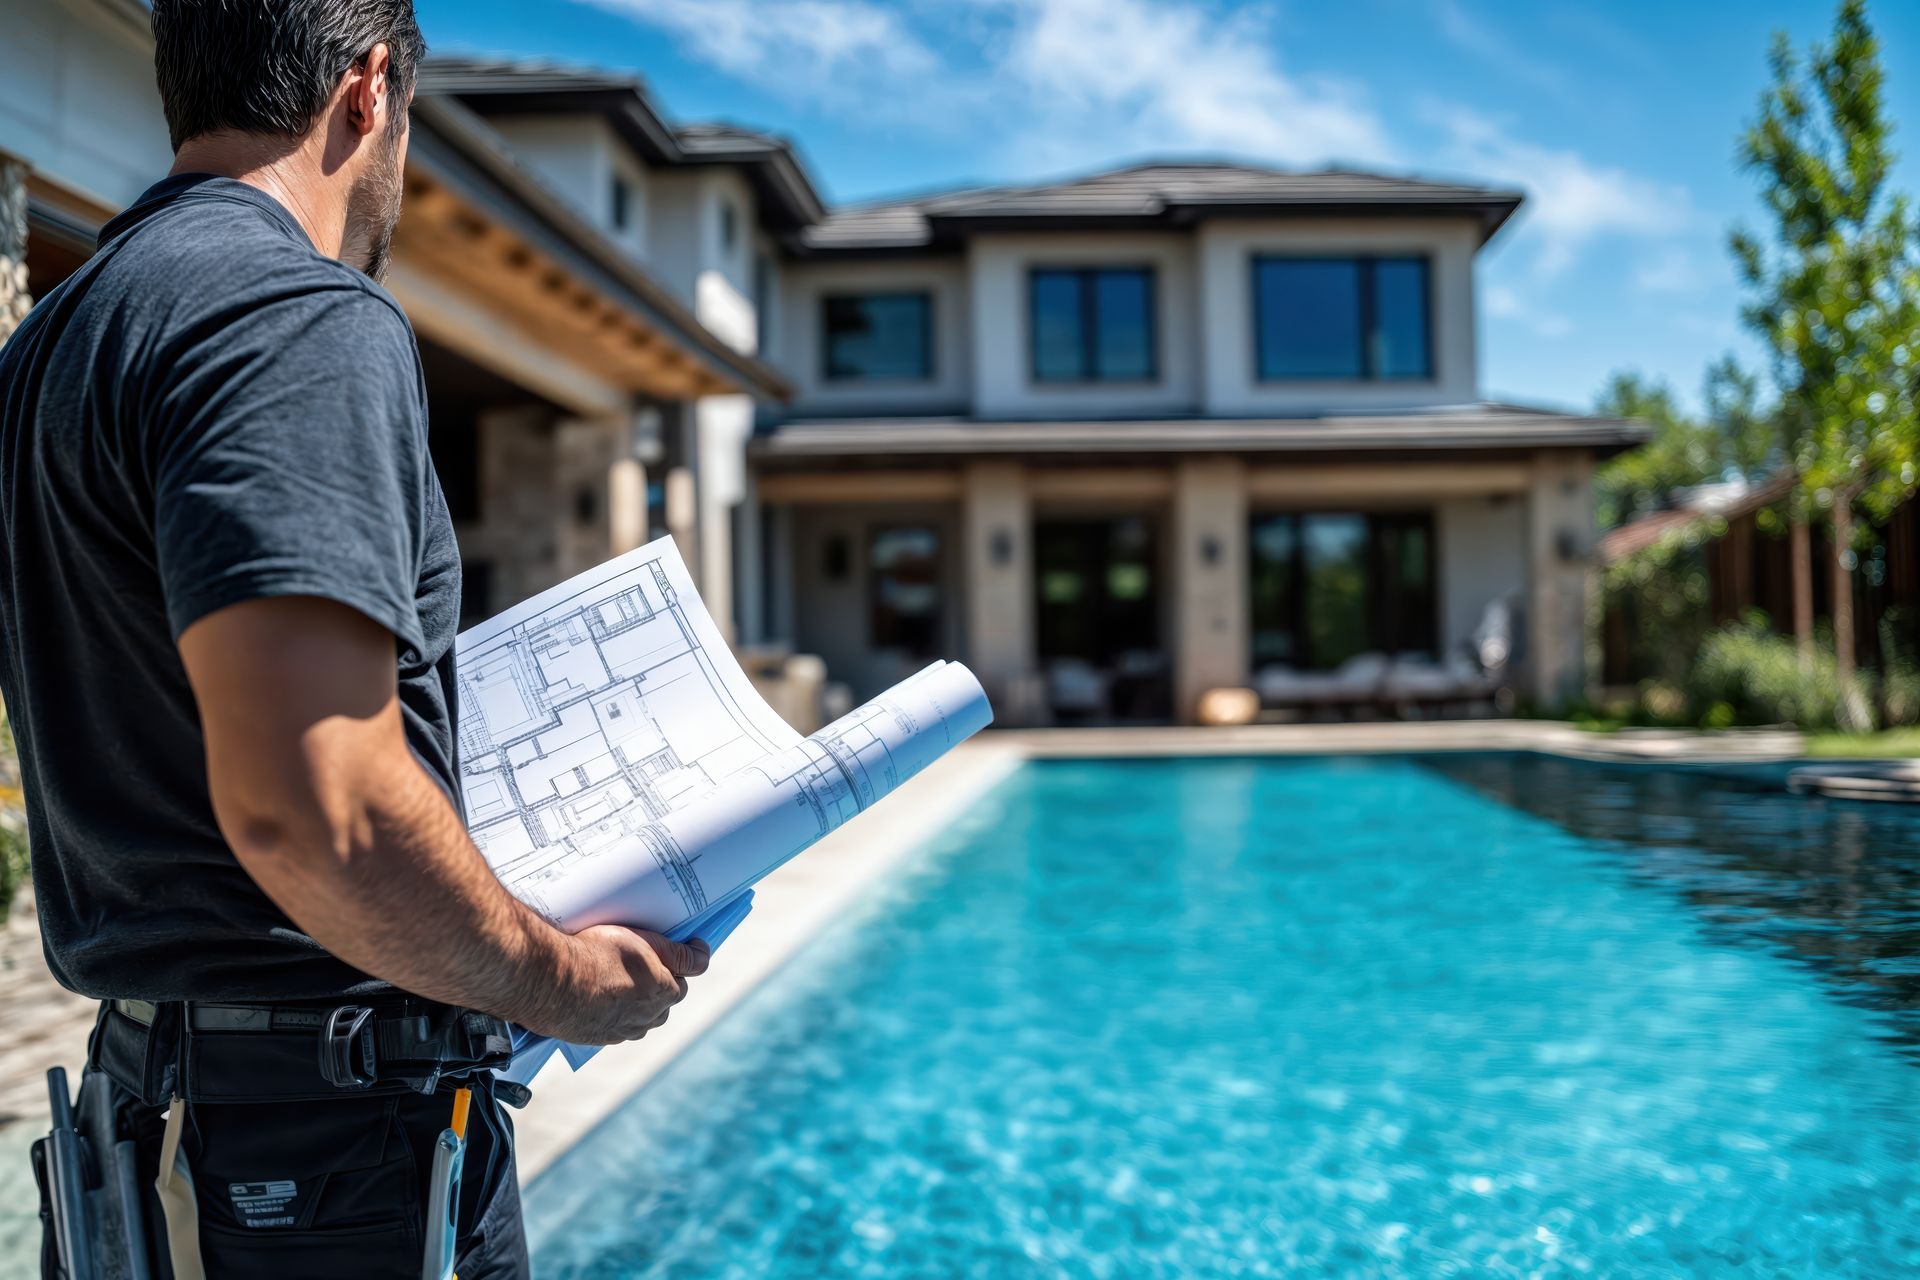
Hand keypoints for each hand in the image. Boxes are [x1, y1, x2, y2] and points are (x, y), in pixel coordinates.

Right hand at [534, 927, 711, 1045]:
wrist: (548, 980)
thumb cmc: (596, 955)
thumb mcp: (643, 942)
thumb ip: (678, 953)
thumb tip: (703, 954)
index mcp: (663, 994)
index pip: (681, 983)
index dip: (671, 967)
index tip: (661, 956)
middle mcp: (646, 1019)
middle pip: (660, 1004)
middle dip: (654, 987)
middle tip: (634, 965)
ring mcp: (620, 1033)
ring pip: (637, 1019)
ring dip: (632, 1003)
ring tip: (613, 981)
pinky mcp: (595, 1039)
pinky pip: (611, 1028)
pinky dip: (609, 1014)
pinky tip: (595, 997)